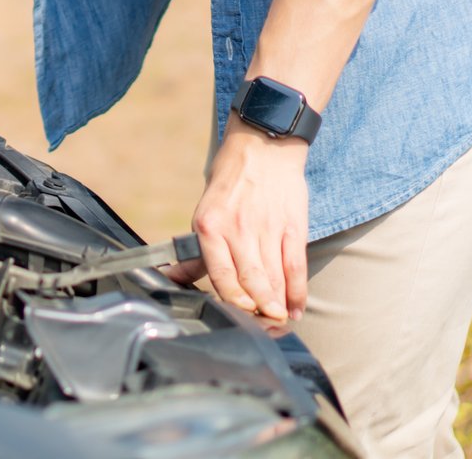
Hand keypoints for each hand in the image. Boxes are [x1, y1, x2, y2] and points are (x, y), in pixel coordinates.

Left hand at [160, 116, 309, 333]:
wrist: (264, 143)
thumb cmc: (230, 179)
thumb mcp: (206, 211)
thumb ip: (197, 251)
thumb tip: (174, 280)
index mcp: (210, 225)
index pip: (221, 276)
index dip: (232, 303)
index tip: (238, 319)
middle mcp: (239, 228)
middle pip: (251, 284)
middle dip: (257, 312)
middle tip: (261, 327)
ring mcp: (268, 228)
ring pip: (275, 280)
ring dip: (277, 307)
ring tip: (277, 322)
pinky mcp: (292, 226)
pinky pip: (296, 267)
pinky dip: (297, 293)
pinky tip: (295, 308)